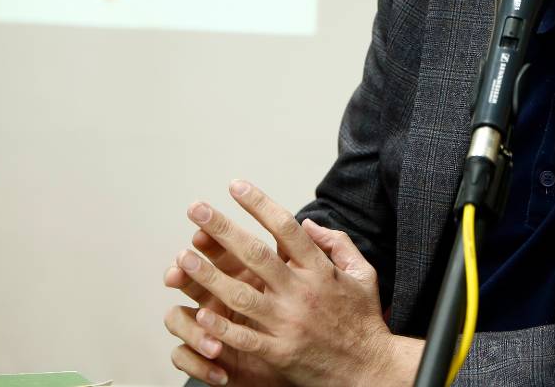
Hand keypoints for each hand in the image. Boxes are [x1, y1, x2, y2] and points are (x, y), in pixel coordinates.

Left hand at [178, 180, 422, 386]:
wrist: (370, 370)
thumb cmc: (364, 319)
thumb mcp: (362, 273)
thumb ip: (337, 243)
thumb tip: (308, 223)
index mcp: (320, 271)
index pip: (286, 229)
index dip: (259, 204)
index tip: (236, 186)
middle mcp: (302, 293)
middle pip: (256, 254)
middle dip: (222, 229)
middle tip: (196, 210)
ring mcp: (288, 324)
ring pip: (241, 295)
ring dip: (209, 275)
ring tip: (184, 258)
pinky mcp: (279, 352)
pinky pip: (243, 337)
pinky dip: (220, 326)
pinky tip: (199, 312)